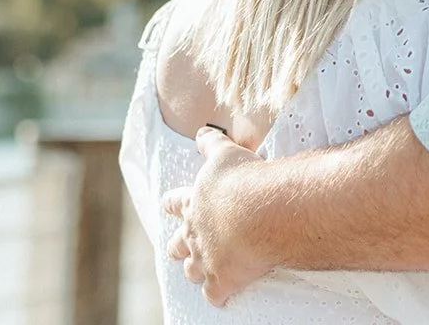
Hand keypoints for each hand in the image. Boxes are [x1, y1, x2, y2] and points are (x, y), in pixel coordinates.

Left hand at [161, 126, 274, 305]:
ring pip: (193, 270)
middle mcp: (195, 233)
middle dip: (177, 245)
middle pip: (178, 243)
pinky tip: (221, 297)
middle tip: (175, 247)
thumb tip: (201, 130)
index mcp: (195, 204)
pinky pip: (216, 293)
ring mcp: (207, 259)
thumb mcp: (226, 154)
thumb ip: (211, 143)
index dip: (172, 204)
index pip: (176, 203)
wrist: (262, 213)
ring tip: (197, 273)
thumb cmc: (245, 180)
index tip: (166, 205)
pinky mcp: (222, 280)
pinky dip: (218, 295)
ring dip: (195, 270)